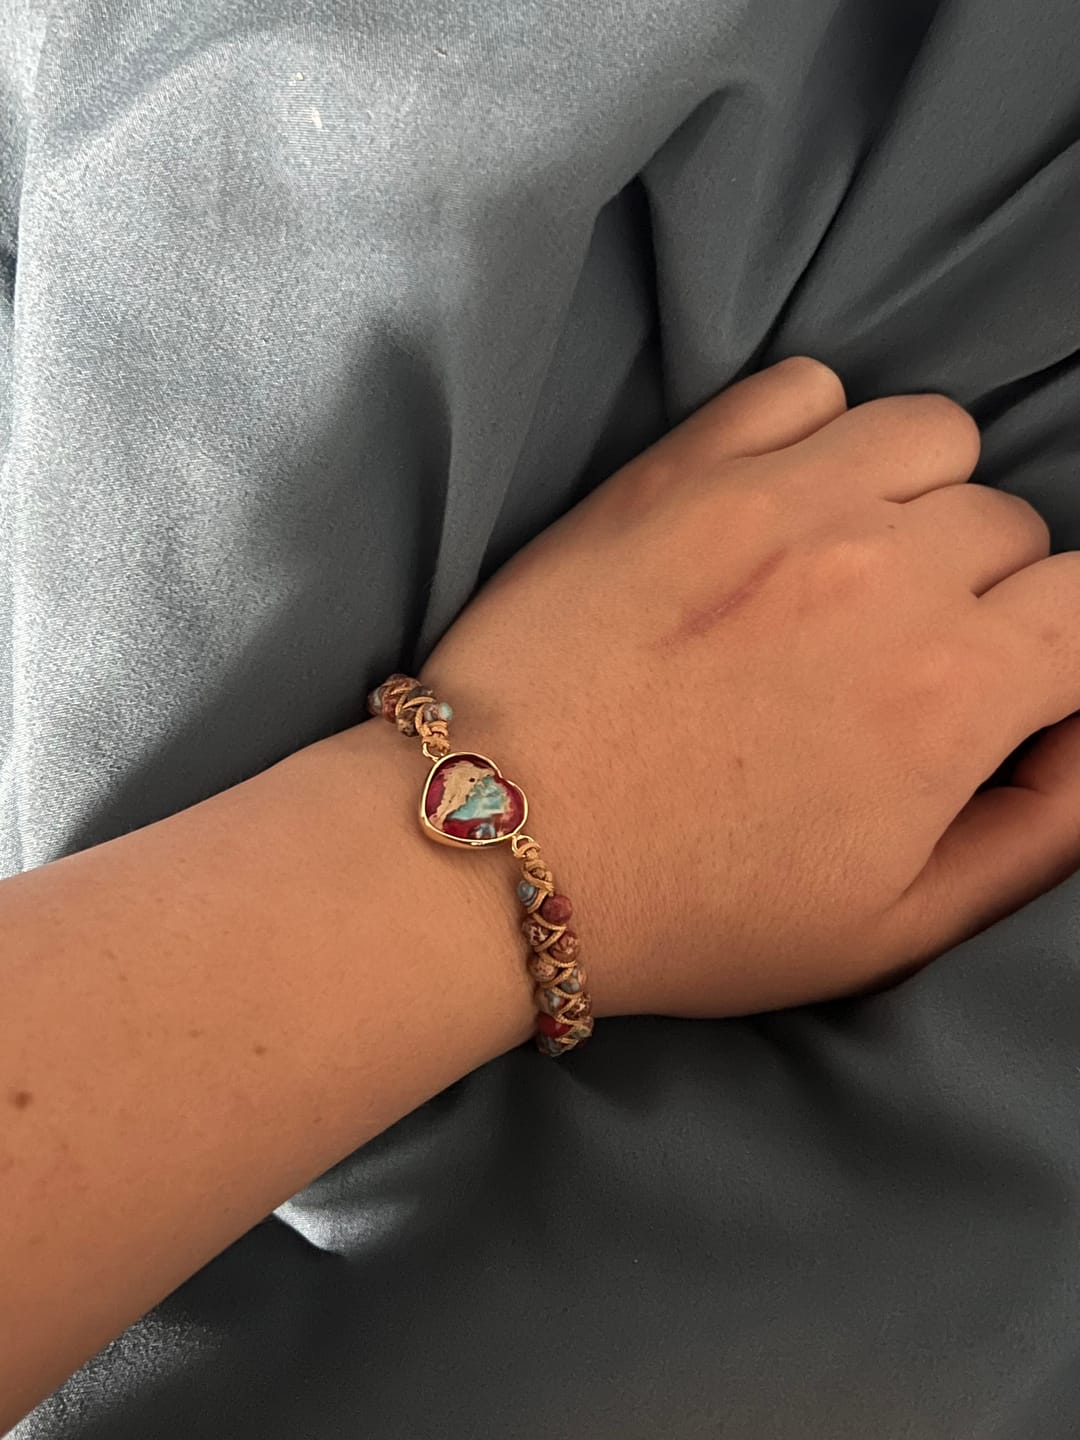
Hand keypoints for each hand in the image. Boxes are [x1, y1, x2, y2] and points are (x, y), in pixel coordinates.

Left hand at [422, 358, 1079, 1020]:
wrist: (496, 846)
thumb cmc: (688, 908)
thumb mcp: (891, 928)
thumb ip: (1038, 833)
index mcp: (950, 690)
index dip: (1061, 655)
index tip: (1006, 692)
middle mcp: (883, 570)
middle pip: (1010, 525)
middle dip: (982, 594)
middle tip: (895, 662)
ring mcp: (777, 499)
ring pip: (931, 435)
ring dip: (917, 498)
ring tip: (850, 569)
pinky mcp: (683, 467)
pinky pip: (808, 389)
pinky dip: (819, 434)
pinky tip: (780, 507)